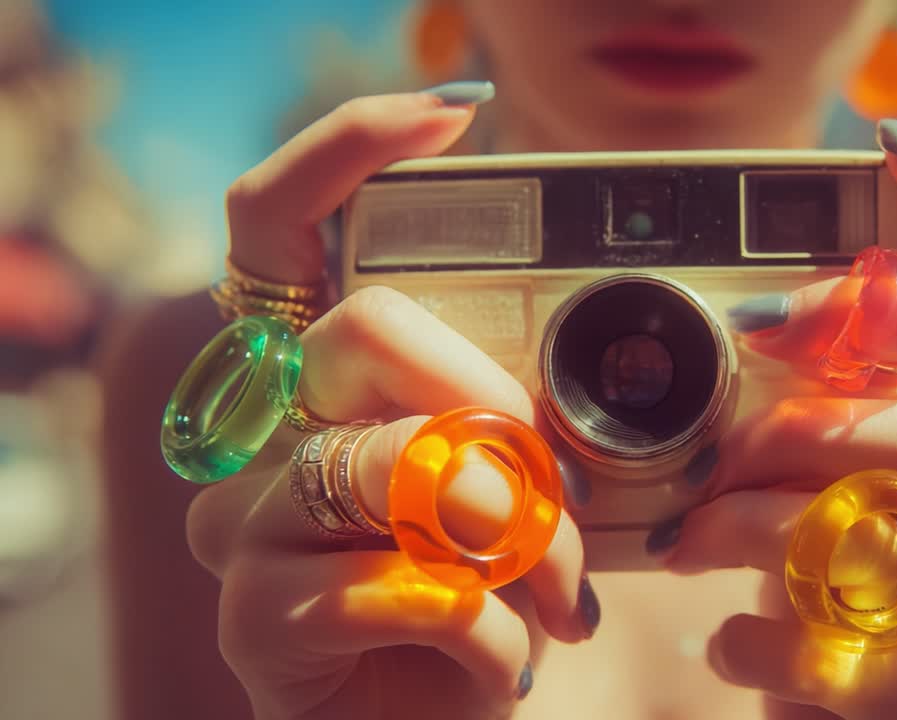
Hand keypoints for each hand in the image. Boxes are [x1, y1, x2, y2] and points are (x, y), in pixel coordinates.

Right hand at [185, 90, 594, 719]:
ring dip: (515, 537)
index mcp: (329, 379)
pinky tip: (503, 661)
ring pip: (389, 463)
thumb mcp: (536, 487)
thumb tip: (593, 380)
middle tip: (561, 498)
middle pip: (363, 331)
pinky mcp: (257, 619)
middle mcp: (269, 429)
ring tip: (561, 601)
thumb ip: (533, 420)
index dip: (345, 153)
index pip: (281, 229)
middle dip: (500, 410)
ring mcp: (249, 523)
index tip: (455, 119)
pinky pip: (386, 585)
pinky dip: (484, 631)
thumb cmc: (497, 598)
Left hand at [666, 122, 896, 718]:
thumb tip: (729, 318)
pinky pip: (857, 659)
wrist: (879, 707)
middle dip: (806, 419)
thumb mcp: (824, 456)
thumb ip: (813, 388)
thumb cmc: (842, 560)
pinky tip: (727, 633)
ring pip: (888, 540)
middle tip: (705, 445)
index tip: (892, 151)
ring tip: (685, 536)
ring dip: (755, 528)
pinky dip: (764, 639)